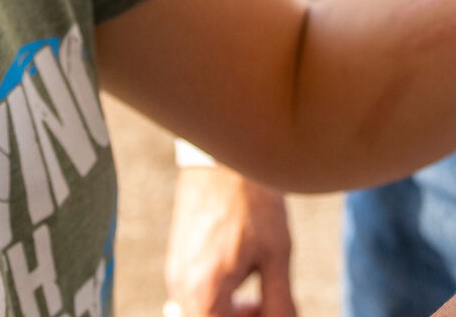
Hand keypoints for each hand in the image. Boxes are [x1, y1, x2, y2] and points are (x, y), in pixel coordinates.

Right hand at [165, 167, 295, 316]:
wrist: (224, 154)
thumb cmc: (252, 200)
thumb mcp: (276, 254)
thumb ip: (280, 303)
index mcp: (204, 291)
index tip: (268, 312)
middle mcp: (181, 286)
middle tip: (266, 305)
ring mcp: (175, 271)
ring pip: (201, 310)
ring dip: (228, 311)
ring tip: (257, 288)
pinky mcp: (177, 257)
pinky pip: (195, 292)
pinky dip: (217, 294)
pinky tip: (240, 271)